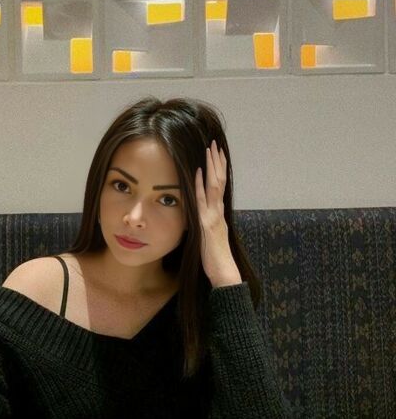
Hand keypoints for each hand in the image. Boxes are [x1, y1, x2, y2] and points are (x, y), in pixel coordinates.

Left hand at [195, 140, 240, 287]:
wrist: (224, 275)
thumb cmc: (215, 259)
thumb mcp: (210, 237)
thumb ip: (206, 225)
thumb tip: (201, 217)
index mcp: (218, 214)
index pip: (219, 186)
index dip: (218, 169)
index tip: (216, 153)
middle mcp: (218, 211)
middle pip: (219, 181)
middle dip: (216, 161)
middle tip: (214, 143)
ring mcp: (214, 216)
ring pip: (214, 186)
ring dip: (211, 167)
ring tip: (209, 149)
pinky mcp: (207, 224)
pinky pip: (202, 201)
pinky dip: (199, 185)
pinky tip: (196, 172)